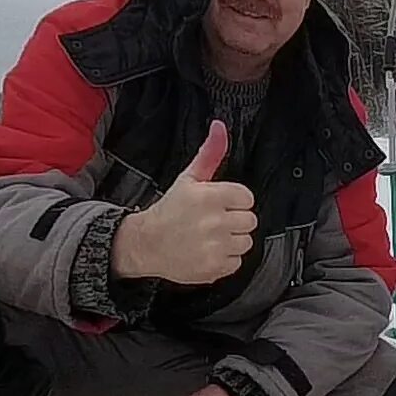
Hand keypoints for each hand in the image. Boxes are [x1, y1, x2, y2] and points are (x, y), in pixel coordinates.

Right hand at [111, 120, 256, 283]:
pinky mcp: (214, 267)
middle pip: (250, 220)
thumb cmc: (170, 210)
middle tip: (214, 220)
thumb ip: (210, 154)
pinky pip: (237, 262)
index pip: (246, 198)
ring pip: (246, 242)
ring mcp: (214, 246)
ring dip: (232, 240)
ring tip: (210, 236)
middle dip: (234, 220)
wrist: (146, 244)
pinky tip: (208, 251)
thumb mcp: (189, 179)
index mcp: (208, 197)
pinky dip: (225, 259)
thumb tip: (220, 127)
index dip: (234, 200)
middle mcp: (213, 222)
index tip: (220, 203)